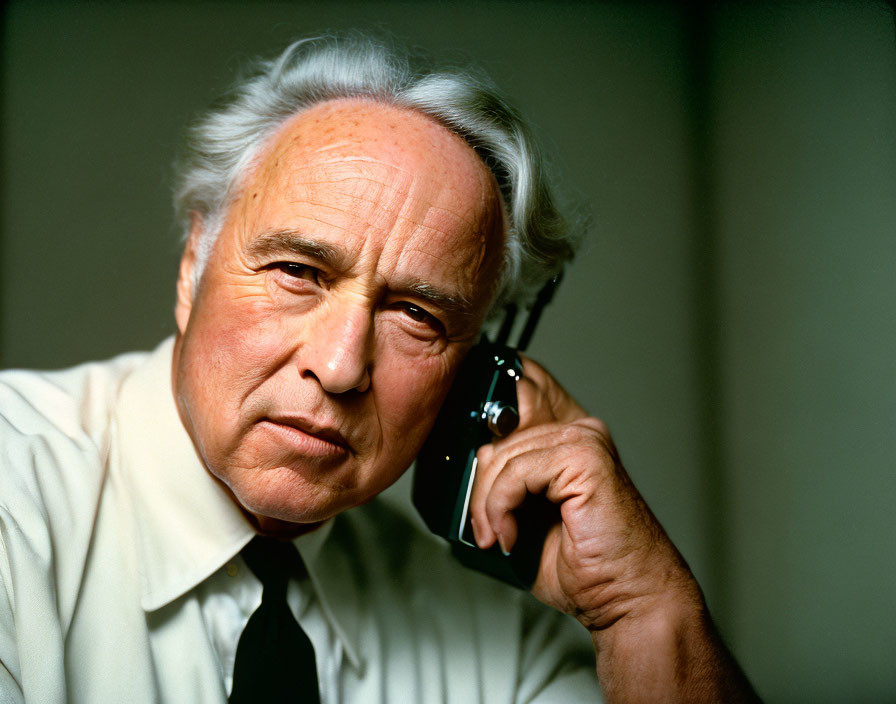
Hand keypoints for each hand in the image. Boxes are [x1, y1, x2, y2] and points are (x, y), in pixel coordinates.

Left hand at [468, 356, 759, 701]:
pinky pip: (515, 472)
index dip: (484, 401)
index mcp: (564, 436)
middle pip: (496, 427)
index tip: (460, 442)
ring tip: (498, 537)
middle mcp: (576, 430)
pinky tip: (511, 536)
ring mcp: (583, 439)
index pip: (518, 386)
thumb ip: (500, 481)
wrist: (625, 597)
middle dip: (478, 482)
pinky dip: (501, 508)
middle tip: (482, 524)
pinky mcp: (585, 457)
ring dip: (486, 504)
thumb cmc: (582, 563)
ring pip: (501, 454)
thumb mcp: (524, 515)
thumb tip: (457, 469)